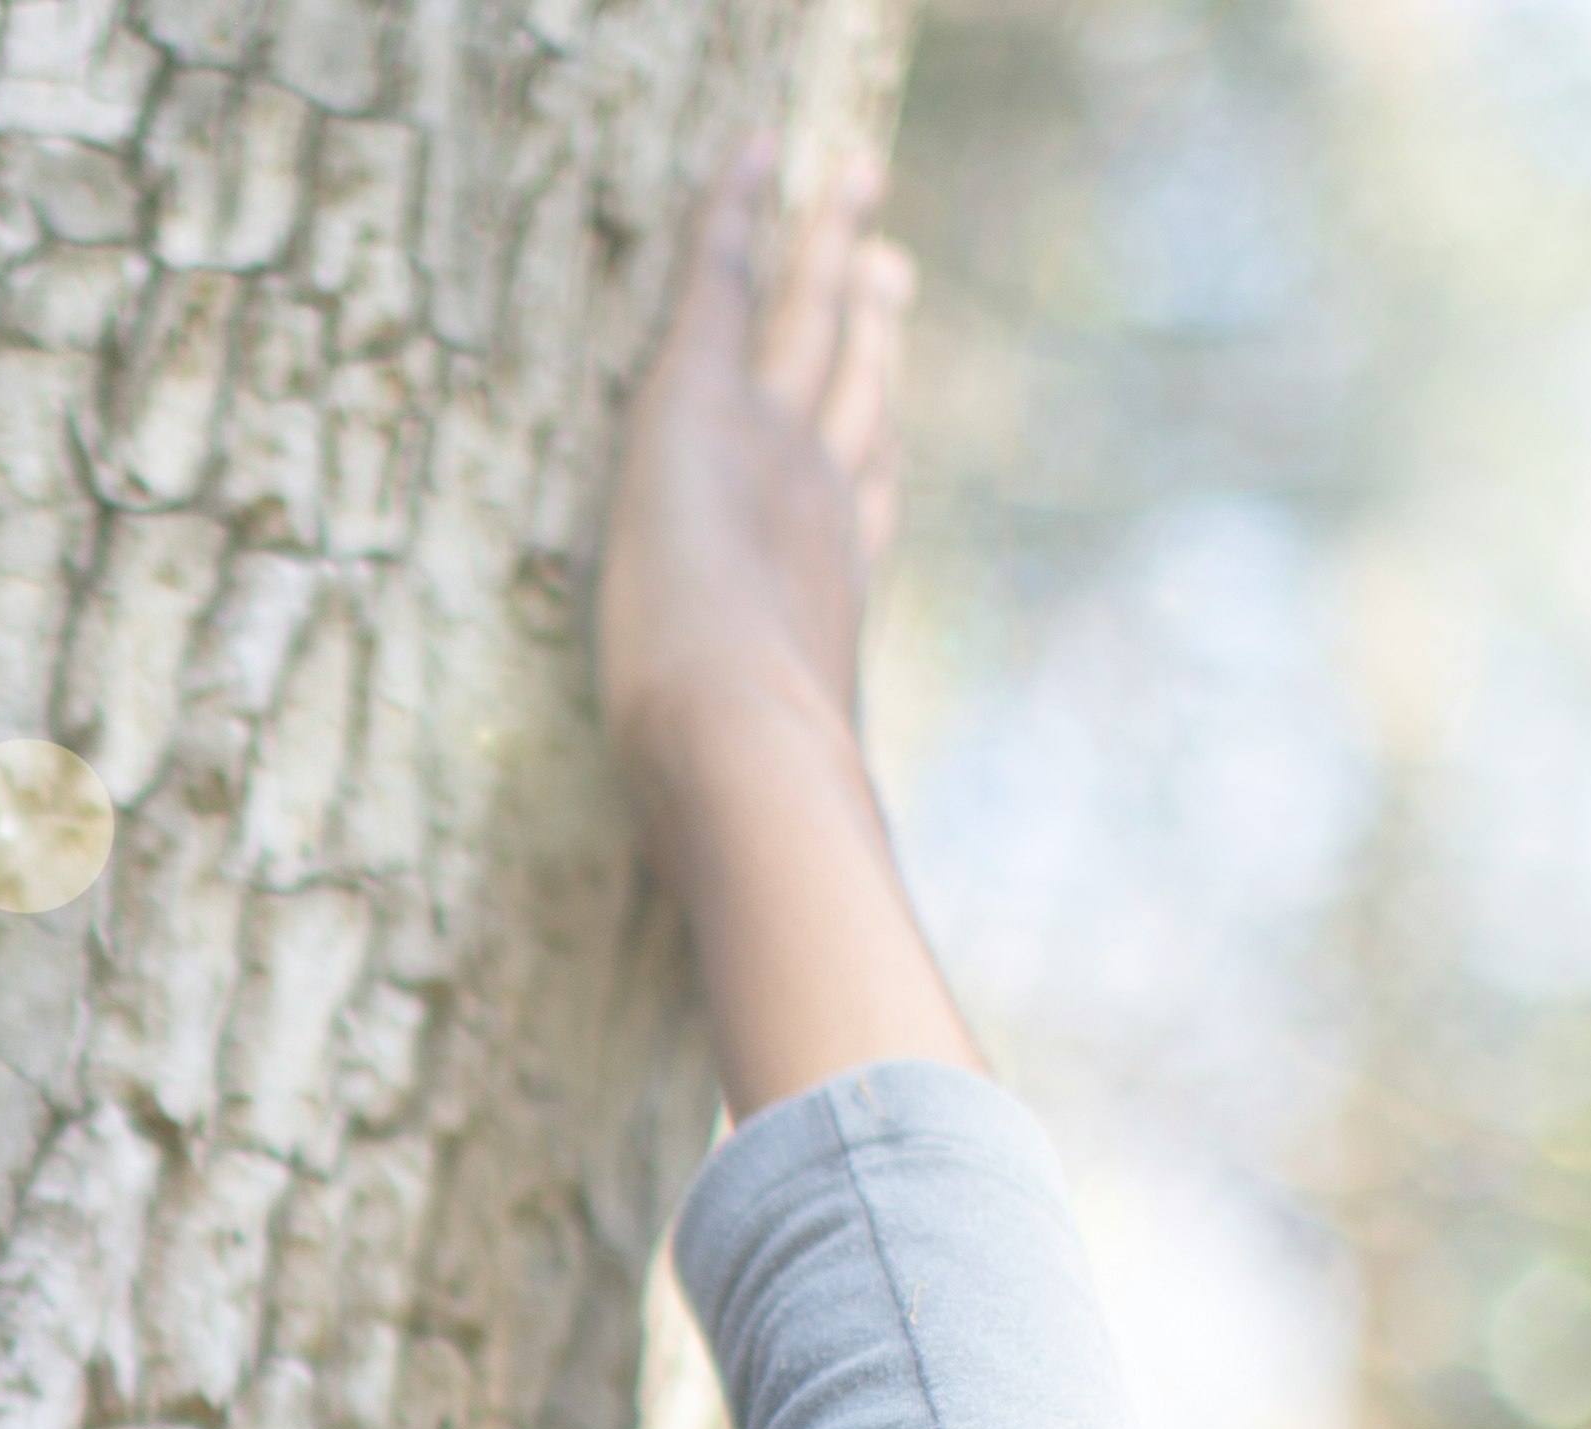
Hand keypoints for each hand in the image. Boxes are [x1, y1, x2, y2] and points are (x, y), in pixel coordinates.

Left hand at [597, 143, 975, 1119]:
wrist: (735, 777)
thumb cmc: (764, 859)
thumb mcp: (795, 916)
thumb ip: (826, 991)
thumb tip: (860, 1115)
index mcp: (826, 627)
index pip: (861, 523)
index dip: (875, 464)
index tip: (887, 424)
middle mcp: (817, 530)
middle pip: (853, 405)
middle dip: (864, 333)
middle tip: (882, 255)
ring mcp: (769, 462)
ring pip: (805, 327)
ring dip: (820, 256)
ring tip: (843, 188)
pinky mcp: (704, 411)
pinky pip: (718, 280)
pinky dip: (735, 210)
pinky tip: (745, 150)